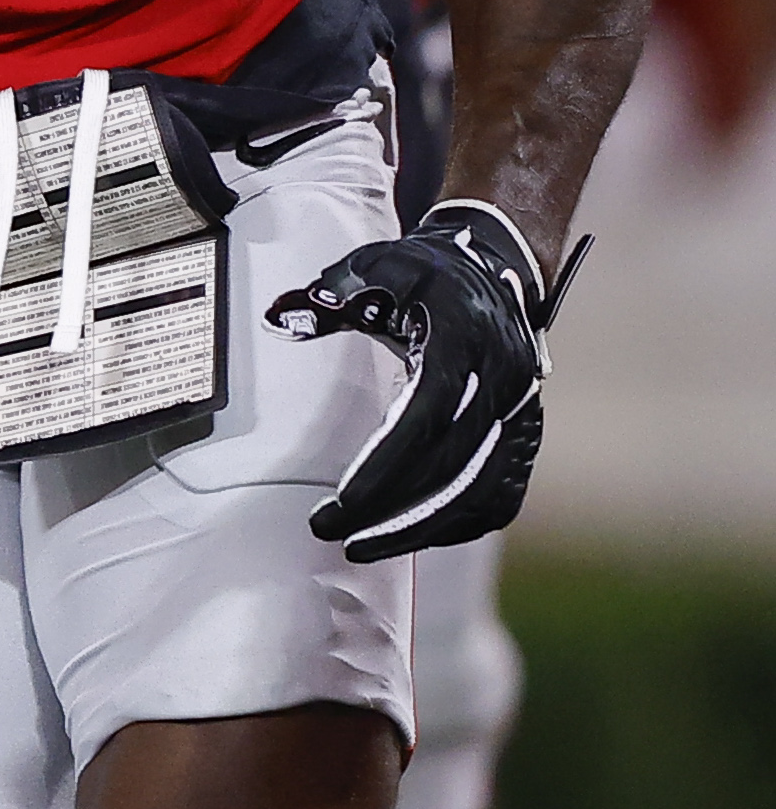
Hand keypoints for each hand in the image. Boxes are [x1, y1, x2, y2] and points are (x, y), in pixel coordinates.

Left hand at [274, 199, 561, 559]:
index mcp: (466, 342)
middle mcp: (503, 385)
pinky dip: (460, 523)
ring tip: (364, 546)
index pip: (426, 419)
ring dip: (424, 528)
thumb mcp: (379, 262)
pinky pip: (501, 496)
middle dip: (394, 512)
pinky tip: (414, 533)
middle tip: (334, 535)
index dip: (384, 468)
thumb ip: (333, 289)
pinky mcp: (527, 436)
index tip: (339, 505)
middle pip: (453, 468)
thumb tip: (281, 317)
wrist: (496, 267)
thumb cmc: (426, 271)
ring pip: (482, 493)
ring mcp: (522, 416)